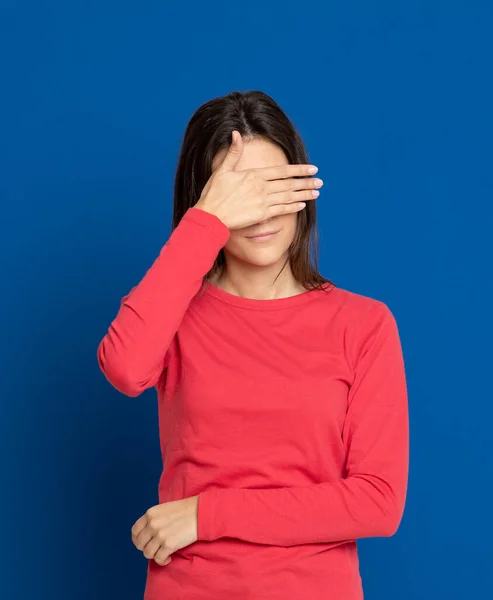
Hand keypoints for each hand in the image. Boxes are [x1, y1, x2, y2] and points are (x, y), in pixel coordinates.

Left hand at [131, 496, 198, 565]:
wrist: (200, 512)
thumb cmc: (185, 510)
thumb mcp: (164, 509)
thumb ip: (154, 519)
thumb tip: (147, 533)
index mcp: (150, 514)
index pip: (135, 531)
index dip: (137, 539)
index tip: (144, 543)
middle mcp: (152, 524)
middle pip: (140, 544)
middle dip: (146, 548)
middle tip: (156, 548)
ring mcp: (160, 535)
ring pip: (147, 553)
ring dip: (155, 555)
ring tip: (164, 552)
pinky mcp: (169, 545)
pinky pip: (158, 559)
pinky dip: (162, 561)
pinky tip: (169, 557)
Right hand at [195, 130, 322, 230]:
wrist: (210, 216)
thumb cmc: (213, 194)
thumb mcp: (222, 170)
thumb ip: (233, 152)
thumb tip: (236, 133)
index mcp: (253, 175)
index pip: (282, 171)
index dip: (299, 170)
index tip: (312, 169)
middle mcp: (261, 187)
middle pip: (289, 183)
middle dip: (306, 182)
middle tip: (320, 182)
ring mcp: (262, 201)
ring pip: (288, 196)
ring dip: (304, 194)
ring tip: (316, 193)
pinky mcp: (261, 215)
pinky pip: (281, 210)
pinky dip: (293, 207)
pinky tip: (302, 205)